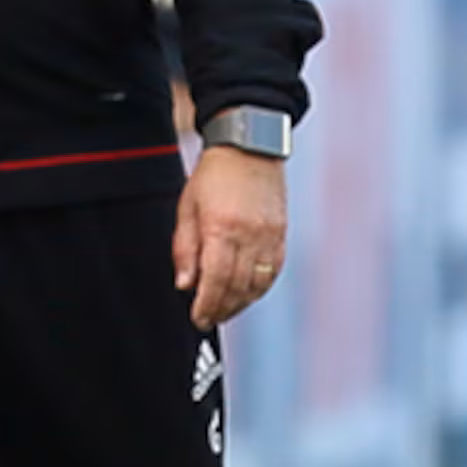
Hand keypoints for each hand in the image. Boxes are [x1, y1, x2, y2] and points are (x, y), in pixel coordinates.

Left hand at [172, 141, 288, 328]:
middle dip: (222, 309)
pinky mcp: (281, 234)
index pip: (216, 280)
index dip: (207, 305)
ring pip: (258, 284)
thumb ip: (185, 249)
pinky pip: (273, 272)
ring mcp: (270, 236)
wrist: (250, 147)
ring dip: (241, 303)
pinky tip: (246, 294)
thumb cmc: (214, 175)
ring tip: (225, 310)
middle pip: (238, 287)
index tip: (198, 318)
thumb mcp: (187, 208)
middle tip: (208, 319)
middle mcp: (250, 235)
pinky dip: (259, 288)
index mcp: (222, 227)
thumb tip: (185, 284)